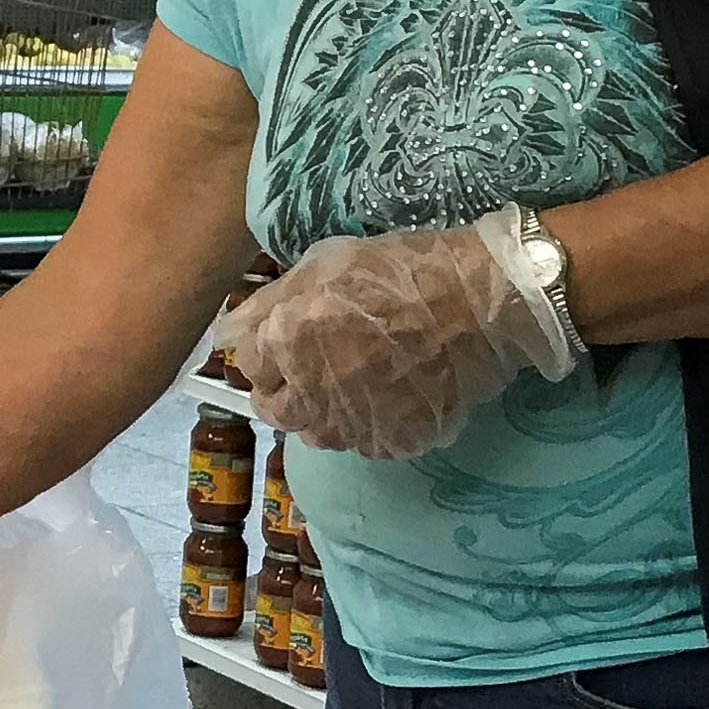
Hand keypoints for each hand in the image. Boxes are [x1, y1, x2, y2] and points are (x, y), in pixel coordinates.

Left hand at [215, 216, 574, 460]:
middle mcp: (311, 393)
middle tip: (316, 371)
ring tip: (353, 386)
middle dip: (287, 392)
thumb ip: (270, 302)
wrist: (479, 302)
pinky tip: (390, 398)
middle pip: (276, 412)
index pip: (251, 368)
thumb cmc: (399, 271)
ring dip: (325, 414)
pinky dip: (370, 426)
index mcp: (287, 344)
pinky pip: (367, 444)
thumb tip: (230, 333)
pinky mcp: (394, 442)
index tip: (287, 346)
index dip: (268, 354)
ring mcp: (354, 424)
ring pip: (319, 434)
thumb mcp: (324, 264)